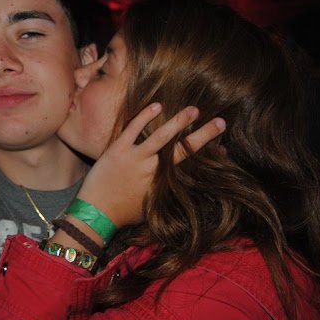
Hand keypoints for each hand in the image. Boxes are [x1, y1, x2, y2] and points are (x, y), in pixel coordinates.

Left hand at [77, 104, 224, 227]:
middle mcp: (153, 170)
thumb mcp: (152, 206)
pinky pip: (133, 129)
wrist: (95, 213)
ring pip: (162, 137)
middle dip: (204, 135)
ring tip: (194, 109)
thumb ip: (166, 191)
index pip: (190, 167)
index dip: (209, 158)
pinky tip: (157, 105)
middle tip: (221, 122)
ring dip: (179, 122)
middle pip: (184, 150)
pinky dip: (145, 116)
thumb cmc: (123, 212)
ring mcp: (136, 158)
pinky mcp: (118, 150)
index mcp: (163, 184)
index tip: (224, 148)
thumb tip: (181, 183)